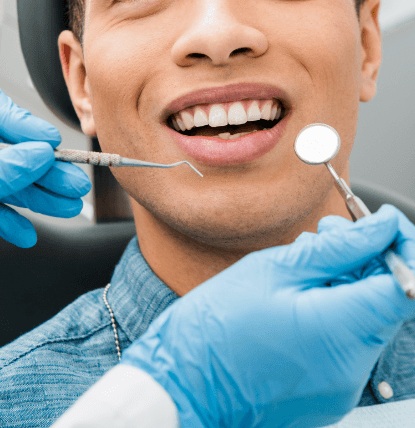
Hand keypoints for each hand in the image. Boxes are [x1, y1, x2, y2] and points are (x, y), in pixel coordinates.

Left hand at [0, 90, 90, 247]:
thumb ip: (5, 165)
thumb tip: (41, 152)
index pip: (1, 116)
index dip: (29, 127)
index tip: (52, 140)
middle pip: (15, 158)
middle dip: (49, 174)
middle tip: (76, 184)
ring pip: (7, 187)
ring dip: (39, 200)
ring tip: (68, 208)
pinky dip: (10, 223)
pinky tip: (28, 234)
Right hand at [121, 205, 414, 427]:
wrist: (182, 386)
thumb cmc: (215, 328)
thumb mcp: (275, 269)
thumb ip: (338, 248)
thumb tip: (381, 228)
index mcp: (339, 332)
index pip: (405, 286)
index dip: (402, 246)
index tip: (381, 223)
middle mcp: (351, 367)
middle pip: (385, 299)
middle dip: (366, 257)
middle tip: (329, 232)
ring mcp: (341, 385)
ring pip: (365, 316)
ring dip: (347, 281)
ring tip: (304, 260)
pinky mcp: (328, 391)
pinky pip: (347, 340)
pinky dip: (334, 308)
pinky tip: (299, 292)